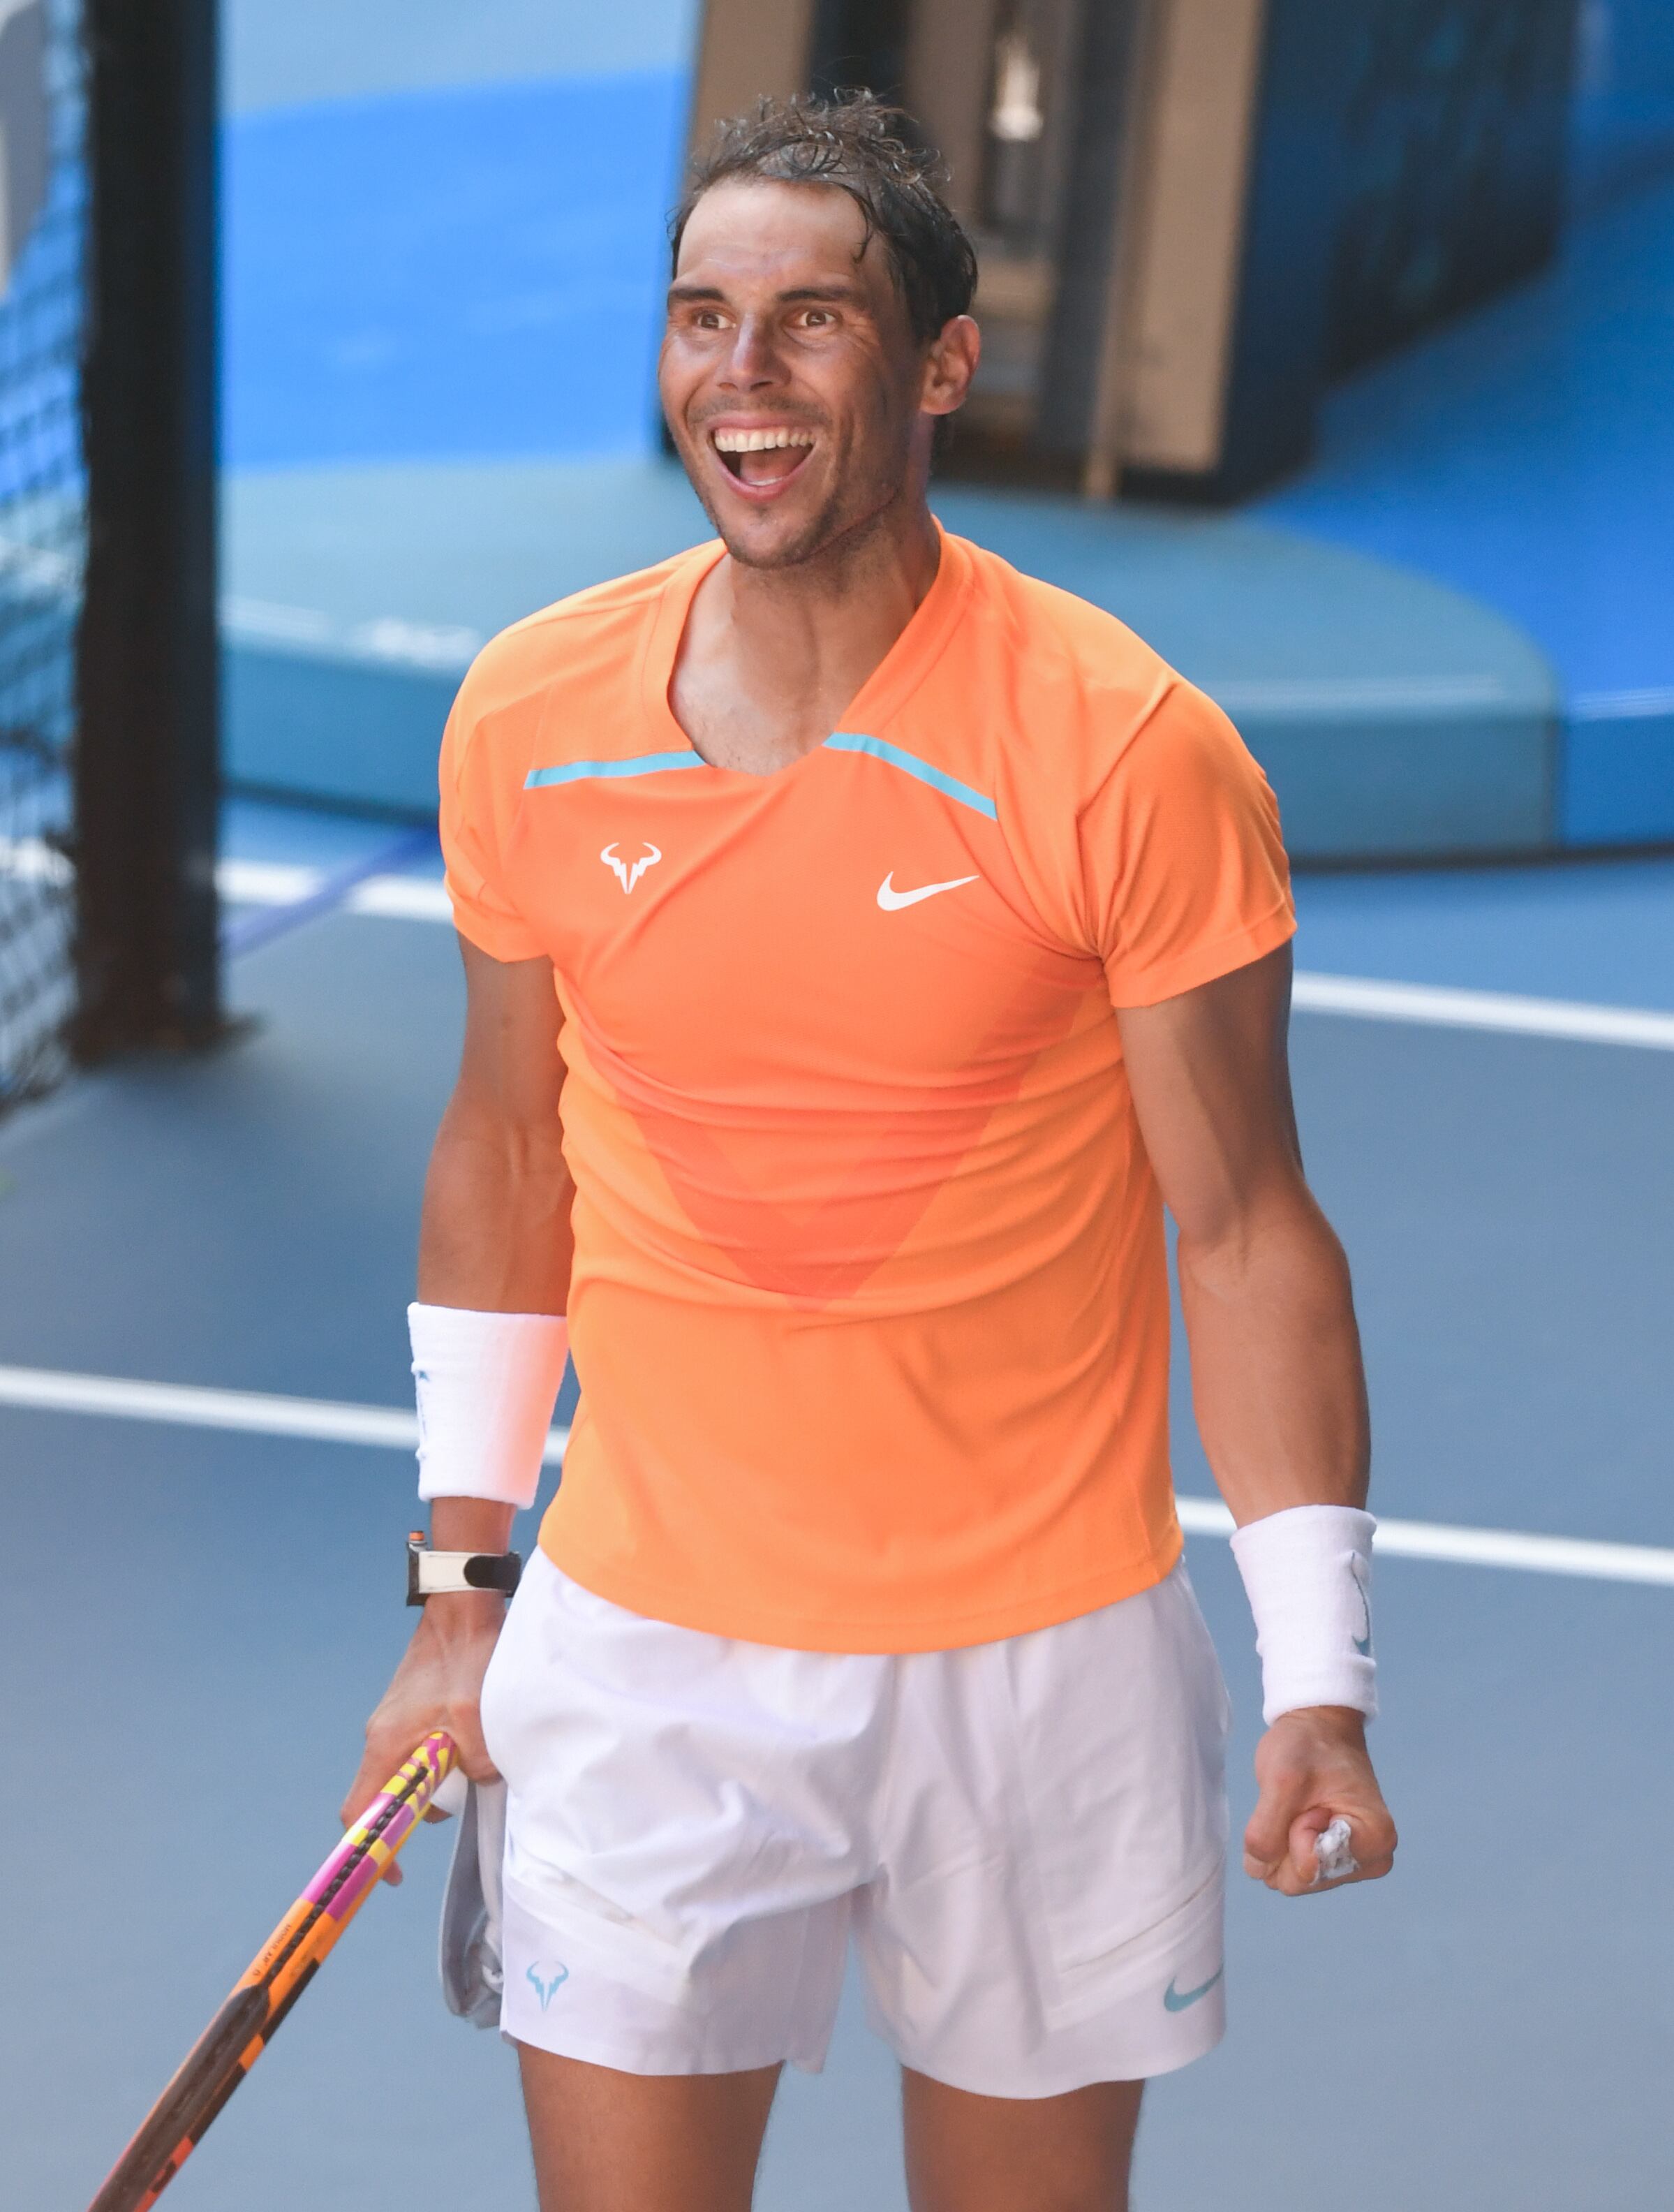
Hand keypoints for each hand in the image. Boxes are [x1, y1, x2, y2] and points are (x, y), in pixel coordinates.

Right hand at [339, 1592, 505, 1884]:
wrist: (462, 1605)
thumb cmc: (465, 1657)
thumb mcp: (476, 1716)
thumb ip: (477, 1761)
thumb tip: (480, 1782)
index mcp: (386, 1744)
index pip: (360, 1811)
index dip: (371, 1848)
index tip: (392, 1873)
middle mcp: (382, 1736)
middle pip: (388, 1796)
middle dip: (420, 1811)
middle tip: (459, 1802)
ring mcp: (396, 1721)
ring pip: (409, 1772)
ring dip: (437, 1781)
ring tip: (472, 1763)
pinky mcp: (412, 1709)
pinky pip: (420, 1750)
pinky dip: (441, 1759)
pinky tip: (472, 1744)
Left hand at [1243, 1706, 1396, 1896]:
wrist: (1318, 1728)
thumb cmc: (1307, 1746)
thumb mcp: (1281, 1779)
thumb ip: (1267, 1832)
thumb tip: (1260, 1873)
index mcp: (1375, 1840)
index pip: (1310, 1869)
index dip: (1295, 1834)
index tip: (1309, 1801)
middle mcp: (1371, 1861)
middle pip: (1300, 1881)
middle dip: (1285, 1842)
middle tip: (1301, 1803)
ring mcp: (1351, 1865)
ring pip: (1291, 1879)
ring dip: (1281, 1842)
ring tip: (1300, 1807)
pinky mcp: (1332, 1863)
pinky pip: (1288, 1872)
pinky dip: (1281, 1844)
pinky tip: (1296, 1817)